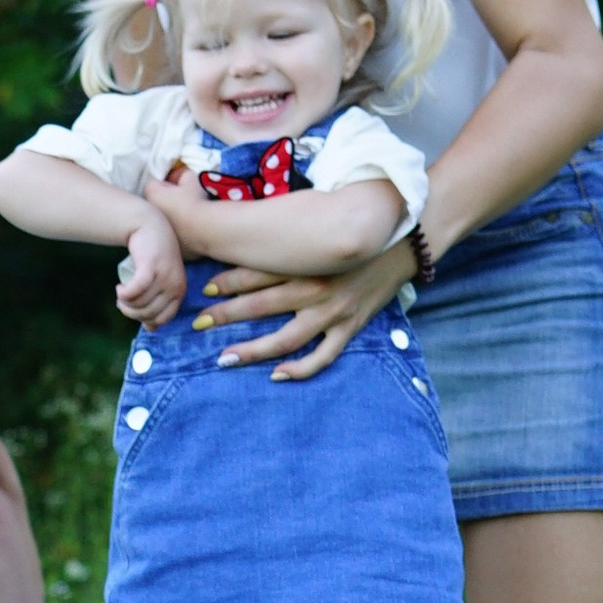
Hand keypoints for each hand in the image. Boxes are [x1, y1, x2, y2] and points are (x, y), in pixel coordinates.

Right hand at [115, 206, 187, 327]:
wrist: (150, 225)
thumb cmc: (154, 256)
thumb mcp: (161, 281)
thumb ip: (158, 302)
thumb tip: (151, 329)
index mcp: (180, 291)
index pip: (162, 319)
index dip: (144, 319)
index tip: (132, 310)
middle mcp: (175, 285)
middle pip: (149, 313)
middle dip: (131, 312)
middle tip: (121, 301)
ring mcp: (165, 276)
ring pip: (140, 302)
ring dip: (125, 302)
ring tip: (120, 292)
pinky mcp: (151, 266)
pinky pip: (136, 289)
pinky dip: (125, 293)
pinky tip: (119, 289)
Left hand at [200, 237, 412, 377]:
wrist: (403, 243)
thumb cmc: (353, 234)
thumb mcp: (320, 226)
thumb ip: (289, 236)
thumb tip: (251, 237)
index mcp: (306, 260)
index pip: (258, 273)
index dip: (228, 282)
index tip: (205, 290)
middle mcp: (316, 287)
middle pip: (262, 306)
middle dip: (226, 316)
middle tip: (199, 325)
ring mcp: (334, 312)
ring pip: (286, 338)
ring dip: (253, 350)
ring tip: (224, 359)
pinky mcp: (350, 327)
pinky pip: (323, 356)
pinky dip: (300, 369)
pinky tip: (276, 376)